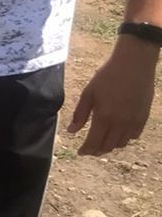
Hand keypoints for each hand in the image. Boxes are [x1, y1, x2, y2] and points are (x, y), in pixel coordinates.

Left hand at [69, 39, 157, 155]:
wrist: (134, 64)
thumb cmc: (107, 76)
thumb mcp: (88, 93)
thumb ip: (80, 114)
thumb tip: (71, 131)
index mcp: (104, 118)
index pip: (93, 143)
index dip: (86, 150)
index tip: (80, 152)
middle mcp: (120, 124)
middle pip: (107, 146)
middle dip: (96, 150)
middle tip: (90, 149)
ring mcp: (134, 122)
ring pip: (121, 143)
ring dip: (110, 146)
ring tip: (102, 142)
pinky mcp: (143, 117)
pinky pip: (134, 136)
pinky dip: (124, 139)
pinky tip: (118, 134)